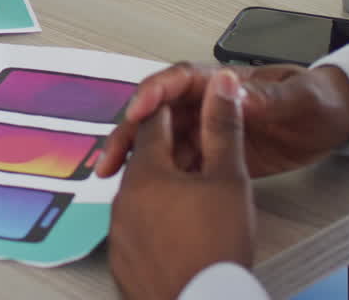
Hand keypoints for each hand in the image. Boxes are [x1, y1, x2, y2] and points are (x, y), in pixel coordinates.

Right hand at [96, 63, 348, 179]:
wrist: (332, 123)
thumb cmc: (316, 99)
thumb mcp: (298, 97)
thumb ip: (266, 97)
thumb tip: (233, 93)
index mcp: (223, 82)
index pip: (178, 80)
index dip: (154, 93)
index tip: (138, 110)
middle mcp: (205, 103)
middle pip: (156, 113)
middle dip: (129, 131)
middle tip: (111, 155)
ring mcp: (206, 129)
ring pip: (159, 141)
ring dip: (135, 156)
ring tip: (112, 176)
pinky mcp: (211, 155)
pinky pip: (178, 165)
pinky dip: (158, 177)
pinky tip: (143, 191)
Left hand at [109, 70, 254, 299]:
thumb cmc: (215, 250)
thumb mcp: (230, 179)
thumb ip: (223, 128)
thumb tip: (222, 87)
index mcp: (147, 172)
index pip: (153, 125)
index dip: (172, 113)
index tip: (183, 109)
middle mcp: (123, 199)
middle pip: (143, 162)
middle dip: (167, 156)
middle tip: (193, 159)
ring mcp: (118, 232)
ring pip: (137, 197)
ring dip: (160, 192)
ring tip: (190, 202)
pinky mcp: (121, 260)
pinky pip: (134, 230)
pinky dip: (153, 225)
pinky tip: (176, 234)